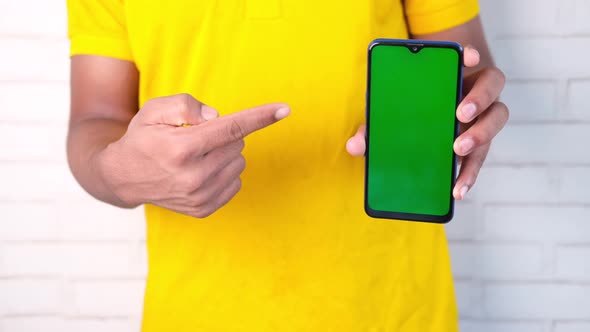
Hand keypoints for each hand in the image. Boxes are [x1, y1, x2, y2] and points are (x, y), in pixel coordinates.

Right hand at [97, 93, 289, 217]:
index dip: (260, 117)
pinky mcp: (204, 209)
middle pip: (237, 143)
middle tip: (195, 138)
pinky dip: (224, 171)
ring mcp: (200, 196)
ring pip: (239, 162)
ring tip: (196, 155)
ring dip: (224, 154)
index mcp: (182, 148)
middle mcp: (194, 176)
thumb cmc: (143, 137)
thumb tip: (219, 119)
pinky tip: (200, 171)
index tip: (285, 109)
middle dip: (222, 135)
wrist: (124, 177)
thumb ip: (188, 104)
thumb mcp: (155, 109)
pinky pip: (236, 181)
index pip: (231, 128)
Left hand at [346, 46, 508, 199]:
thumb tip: (355, 146)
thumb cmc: (406, 115)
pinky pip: (482, 156)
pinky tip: (458, 189)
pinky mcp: (480, 143)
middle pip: (492, 83)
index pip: (467, 56)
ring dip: (481, 133)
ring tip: (458, 149)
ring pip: (497, 116)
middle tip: (460, 115)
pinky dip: (470, 173)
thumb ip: (372, 127)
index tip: (466, 57)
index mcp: (451, 75)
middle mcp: (473, 91)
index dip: (468, 54)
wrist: (421, 134)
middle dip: (479, 97)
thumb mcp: (388, 116)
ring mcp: (482, 116)